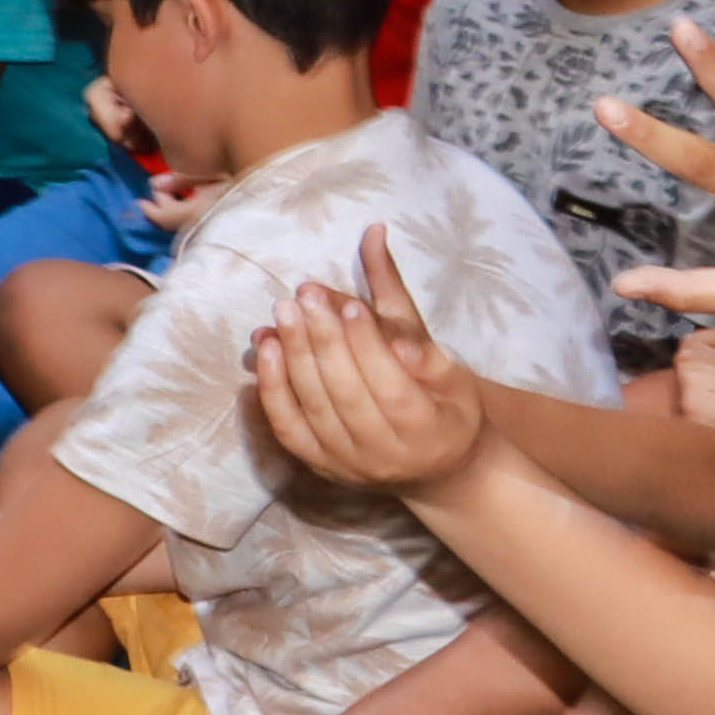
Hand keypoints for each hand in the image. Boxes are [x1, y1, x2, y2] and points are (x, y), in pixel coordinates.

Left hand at [254, 236, 489, 494]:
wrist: (439, 472)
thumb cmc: (449, 408)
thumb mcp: (448, 362)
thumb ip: (404, 308)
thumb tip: (373, 242)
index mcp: (429, 430)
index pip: (391, 387)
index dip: (366, 345)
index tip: (346, 305)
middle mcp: (387, 456)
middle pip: (346, 396)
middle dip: (322, 342)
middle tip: (303, 296)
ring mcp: (350, 466)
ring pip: (313, 410)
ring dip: (293, 357)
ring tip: (283, 311)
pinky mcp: (320, 466)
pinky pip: (287, 427)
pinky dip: (272, 387)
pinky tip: (266, 347)